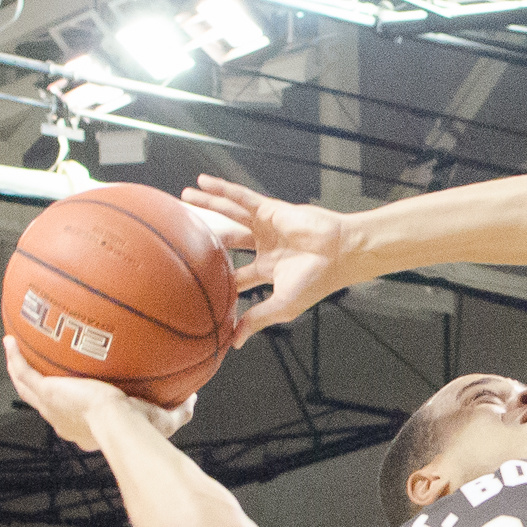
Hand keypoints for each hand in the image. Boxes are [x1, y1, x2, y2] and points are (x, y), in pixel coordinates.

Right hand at [5, 337, 194, 450]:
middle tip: (40, 370)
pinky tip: (12, 340)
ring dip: (20, 368)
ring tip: (15, 349)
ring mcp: (52, 408)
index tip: (78, 393)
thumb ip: (181, 410)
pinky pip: (22, 373)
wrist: (121, 424)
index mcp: (88, 428)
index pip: (76, 418)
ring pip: (27, 387)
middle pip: (47, 402)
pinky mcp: (45, 394)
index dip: (74, 406)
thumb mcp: (165, 418)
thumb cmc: (142, 429)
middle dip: (42, 386)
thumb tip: (194, 398)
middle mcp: (65, 421)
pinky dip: (15, 357)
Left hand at [182, 175, 354, 343]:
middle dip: (211, 237)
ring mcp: (267, 227)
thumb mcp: (283, 305)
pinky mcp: (270, 210)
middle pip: (230, 240)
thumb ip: (256, 319)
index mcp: (269, 270)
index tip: (200, 282)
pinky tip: (204, 183)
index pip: (238, 276)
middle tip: (187, 232)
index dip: (221, 280)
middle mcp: (266, 247)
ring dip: (209, 204)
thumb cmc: (318, 280)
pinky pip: (242, 197)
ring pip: (231, 214)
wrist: (339, 253)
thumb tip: (234, 343)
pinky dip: (222, 189)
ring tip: (186, 196)